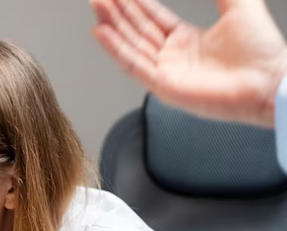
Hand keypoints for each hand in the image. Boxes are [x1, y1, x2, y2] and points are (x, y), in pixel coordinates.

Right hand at [91, 0, 286, 126]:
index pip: (153, 19)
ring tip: (97, 8)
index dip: (136, 3)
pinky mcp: (163, 86)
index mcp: (187, 40)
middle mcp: (173, 56)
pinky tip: (102, 34)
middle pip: (137, 30)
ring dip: (112, 26)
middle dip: (117, 12)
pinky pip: (133, 65)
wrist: (269, 80)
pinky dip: (116, 49)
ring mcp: (166, 72)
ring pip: (131, 45)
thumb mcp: (239, 5)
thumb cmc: (262, 50)